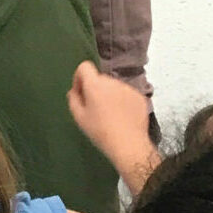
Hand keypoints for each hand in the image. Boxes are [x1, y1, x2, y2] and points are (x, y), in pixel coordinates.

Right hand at [68, 62, 156, 187]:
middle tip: (96, 109)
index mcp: (95, 84)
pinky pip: (127, 94)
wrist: (129, 145)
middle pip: (100, 79)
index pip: (84, 67)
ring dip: (110, 95)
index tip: (81, 92)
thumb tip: (75, 91)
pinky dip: (123, 102)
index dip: (80, 77)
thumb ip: (73, 99)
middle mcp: (112, 81)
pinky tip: (123, 117)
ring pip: (114, 87)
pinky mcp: (140, 97)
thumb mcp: (79, 118)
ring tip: (111, 115)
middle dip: (96, 89)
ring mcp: (128, 88)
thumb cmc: (100, 132)